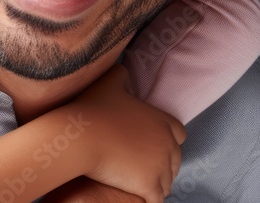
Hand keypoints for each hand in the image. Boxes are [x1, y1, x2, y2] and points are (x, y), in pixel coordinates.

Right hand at [61, 64, 184, 202]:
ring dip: (154, 183)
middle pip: (174, 161)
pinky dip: (147, 199)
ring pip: (166, 182)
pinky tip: (134, 194)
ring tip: (136, 182)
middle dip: (161, 164)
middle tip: (141, 167)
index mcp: (163, 122)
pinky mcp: (149, 186)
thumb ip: (122, 75)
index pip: (179, 135)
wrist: (80, 137)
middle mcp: (167, 145)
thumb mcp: (109, 83)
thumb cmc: (92, 109)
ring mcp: (160, 168)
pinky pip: (155, 200)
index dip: (166, 140)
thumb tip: (124, 70)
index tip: (150, 144)